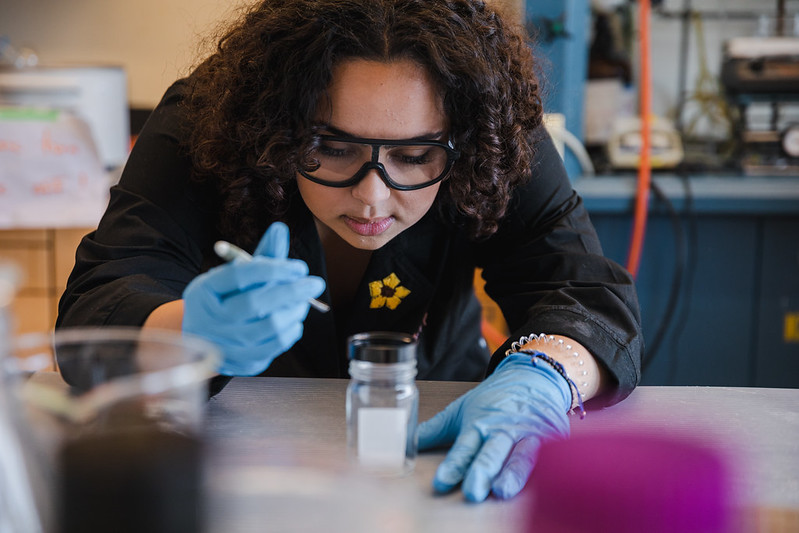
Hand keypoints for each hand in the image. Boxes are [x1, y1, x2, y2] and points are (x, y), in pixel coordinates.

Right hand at [182, 222, 324, 375]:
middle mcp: (211, 319)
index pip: (240, 275)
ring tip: (303, 301)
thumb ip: (262, 256)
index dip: (273, 269)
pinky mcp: (240, 363)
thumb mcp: (236, 275)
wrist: (203, 337)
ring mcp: (224, 344)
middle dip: (292, 291)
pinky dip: (291, 331)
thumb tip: (280, 230)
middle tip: (315, 283)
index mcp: (205, 290)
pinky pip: (274, 347)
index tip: (299, 267)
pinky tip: (293, 320)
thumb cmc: (225, 299)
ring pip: (269, 328)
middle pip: (256, 304)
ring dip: (295, 311)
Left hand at [417, 354, 571, 501]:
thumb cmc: (495, 398)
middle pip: (491, 453)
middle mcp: (503, 430)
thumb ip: (435, 430)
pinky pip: (549, 456)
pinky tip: (540, 483)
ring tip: (502, 490)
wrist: (534, 377)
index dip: (453, 465)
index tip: (441, 482)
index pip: (464, 448)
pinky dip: (544, 469)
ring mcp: (529, 434)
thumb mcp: (462, 409)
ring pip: (521, 457)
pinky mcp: (552, 439)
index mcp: (479, 423)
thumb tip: (405, 442)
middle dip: (481, 471)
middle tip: (472, 490)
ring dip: (512, 474)